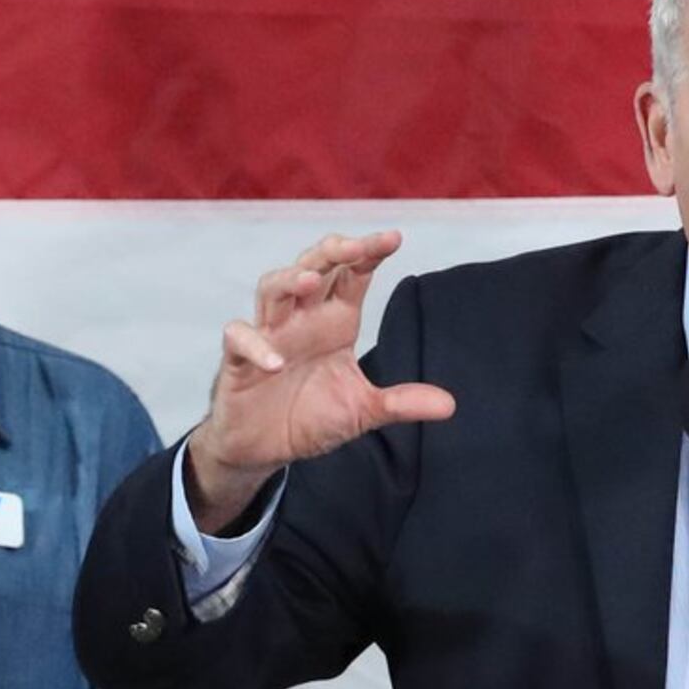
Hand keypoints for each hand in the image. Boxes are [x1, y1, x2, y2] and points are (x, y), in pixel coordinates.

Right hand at [181, 231, 458, 530]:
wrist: (262, 449)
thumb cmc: (309, 418)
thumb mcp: (362, 411)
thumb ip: (400, 403)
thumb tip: (450, 405)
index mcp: (334, 322)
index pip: (353, 275)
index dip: (369, 253)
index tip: (393, 238)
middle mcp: (302, 320)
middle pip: (312, 267)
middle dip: (332, 252)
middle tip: (354, 246)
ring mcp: (269, 336)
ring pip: (272, 289)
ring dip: (290, 280)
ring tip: (312, 280)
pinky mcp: (238, 361)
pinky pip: (239, 339)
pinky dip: (255, 344)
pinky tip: (275, 362)